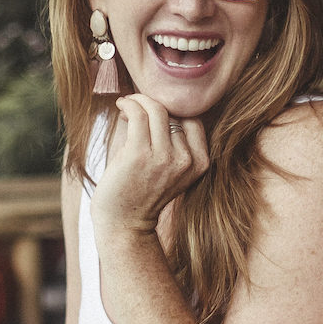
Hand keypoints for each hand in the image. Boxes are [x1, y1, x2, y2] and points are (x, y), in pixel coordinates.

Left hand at [91, 94, 208, 235]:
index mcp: (200, 163)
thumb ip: (173, 139)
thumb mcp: (170, 168)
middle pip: (175, 113)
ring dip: (139, 100)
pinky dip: (129, 104)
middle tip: (137, 105)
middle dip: (154, 104)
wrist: (125, 224)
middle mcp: (186, 160)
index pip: (193, 120)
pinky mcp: (139, 154)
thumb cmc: (142, 191)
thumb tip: (158, 99)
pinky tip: (122, 106)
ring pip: (157, 109)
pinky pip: (139, 114)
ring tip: (127, 105)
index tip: (155, 111)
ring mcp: (164, 158)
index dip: (174, 110)